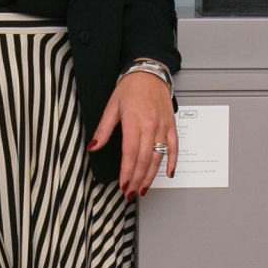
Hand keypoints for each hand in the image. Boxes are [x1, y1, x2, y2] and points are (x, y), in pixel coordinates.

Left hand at [90, 70, 178, 199]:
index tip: (123, 186)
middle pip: (144, 159)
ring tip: (144, 188)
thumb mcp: (111, 107)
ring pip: (158, 157)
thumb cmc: (130, 88)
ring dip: (151, 175)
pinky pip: (174, 147)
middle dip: (137, 179)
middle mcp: (150, 126)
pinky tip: (169, 173)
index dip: (127, 172)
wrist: (150, 73)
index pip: (130, 153)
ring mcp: (162, 127)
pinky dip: (172, 161)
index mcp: (134, 122)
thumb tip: (93, 147)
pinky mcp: (171, 126)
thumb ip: (103, 129)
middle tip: (131, 193)